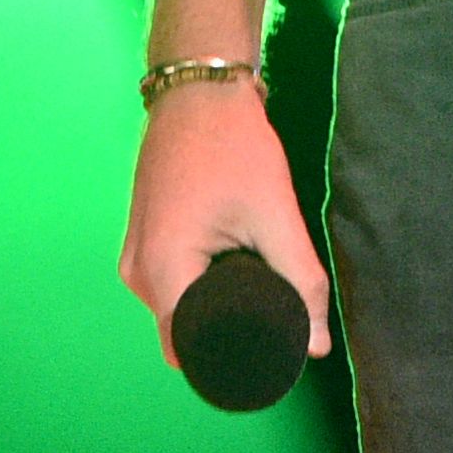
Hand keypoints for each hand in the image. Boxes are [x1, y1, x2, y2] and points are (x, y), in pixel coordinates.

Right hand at [117, 79, 330, 369]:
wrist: (198, 89)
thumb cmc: (231, 143)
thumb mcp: (274, 214)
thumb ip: (300, 282)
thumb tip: (317, 344)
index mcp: (163, 268)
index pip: (191, 352)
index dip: (232, 363)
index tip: (272, 357)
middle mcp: (138, 271)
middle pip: (183, 337)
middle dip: (226, 338)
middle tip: (276, 320)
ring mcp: (135, 256)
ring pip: (177, 313)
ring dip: (213, 311)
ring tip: (259, 288)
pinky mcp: (144, 241)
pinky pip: (172, 287)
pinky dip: (201, 289)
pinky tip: (235, 268)